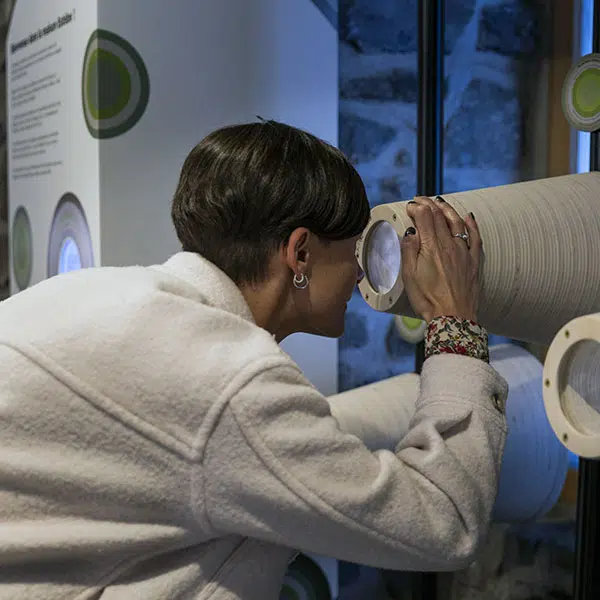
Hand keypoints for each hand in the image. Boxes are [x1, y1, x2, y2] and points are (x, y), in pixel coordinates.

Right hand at [400, 196, 481, 323]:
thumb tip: (411, 231)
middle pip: (439, 216)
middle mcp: (449, 245)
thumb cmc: (428, 299)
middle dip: (428, 204)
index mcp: (431, 247)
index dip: (416, 207)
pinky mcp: (473, 262)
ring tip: (439, 202)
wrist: (453, 317)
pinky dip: (472, 224)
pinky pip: (475, 237)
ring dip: (447, 209)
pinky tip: (468, 216)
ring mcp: (464, 252)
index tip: (409, 207)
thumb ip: (409, 250)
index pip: (424, 216)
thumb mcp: (409, 276)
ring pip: (457, 222)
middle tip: (420, 200)